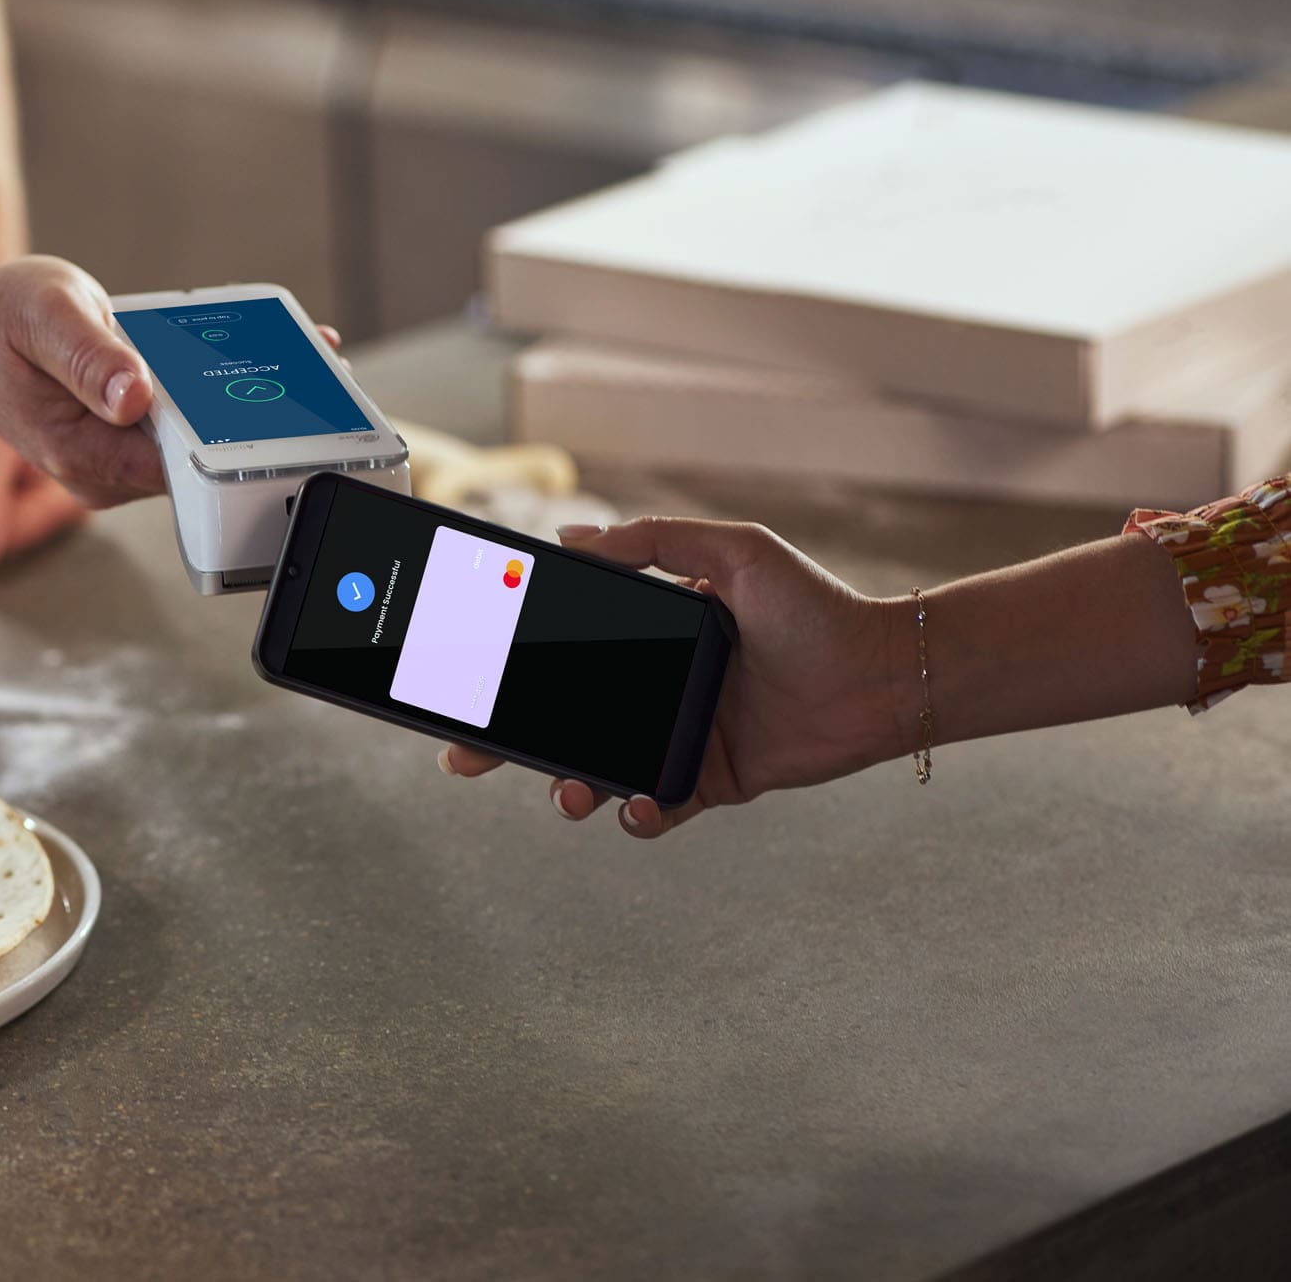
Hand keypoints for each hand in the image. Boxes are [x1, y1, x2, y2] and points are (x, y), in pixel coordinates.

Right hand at [0, 317, 344, 570]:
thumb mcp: (44, 316)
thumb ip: (89, 356)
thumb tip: (135, 396)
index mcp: (84, 453)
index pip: (182, 464)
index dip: (240, 440)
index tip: (293, 406)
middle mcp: (106, 473)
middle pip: (203, 460)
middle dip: (262, 422)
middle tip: (325, 371)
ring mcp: (120, 465)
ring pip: (201, 445)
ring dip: (250, 408)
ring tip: (310, 359)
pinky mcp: (131, 446)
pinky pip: (188, 429)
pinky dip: (223, 399)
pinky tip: (268, 360)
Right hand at [442, 519, 912, 838]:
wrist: (885, 674)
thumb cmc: (817, 606)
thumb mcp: (733, 551)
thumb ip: (653, 541)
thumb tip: (573, 536)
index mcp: (651, 636)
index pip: (567, 654)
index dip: (515, 670)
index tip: (472, 680)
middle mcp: (657, 689)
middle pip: (565, 720)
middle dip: (510, 745)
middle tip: (468, 758)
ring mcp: (679, 737)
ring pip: (599, 771)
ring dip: (569, 787)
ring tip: (565, 794)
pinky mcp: (711, 781)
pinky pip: (657, 807)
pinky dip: (638, 815)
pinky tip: (635, 806)